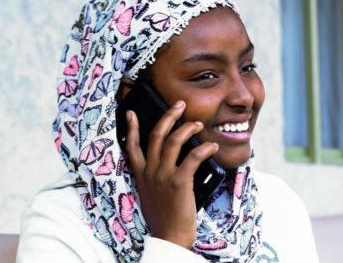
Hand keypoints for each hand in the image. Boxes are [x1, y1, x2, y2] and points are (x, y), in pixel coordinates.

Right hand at [125, 100, 218, 248]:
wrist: (169, 238)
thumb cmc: (163, 216)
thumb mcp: (151, 194)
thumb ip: (154, 176)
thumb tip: (167, 160)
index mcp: (141, 175)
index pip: (132, 146)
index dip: (131, 128)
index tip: (130, 113)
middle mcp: (150, 172)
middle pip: (156, 136)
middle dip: (168, 116)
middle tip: (180, 105)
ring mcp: (163, 176)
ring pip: (173, 142)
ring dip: (187, 128)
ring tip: (198, 125)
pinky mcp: (179, 182)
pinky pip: (192, 158)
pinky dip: (204, 149)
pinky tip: (212, 147)